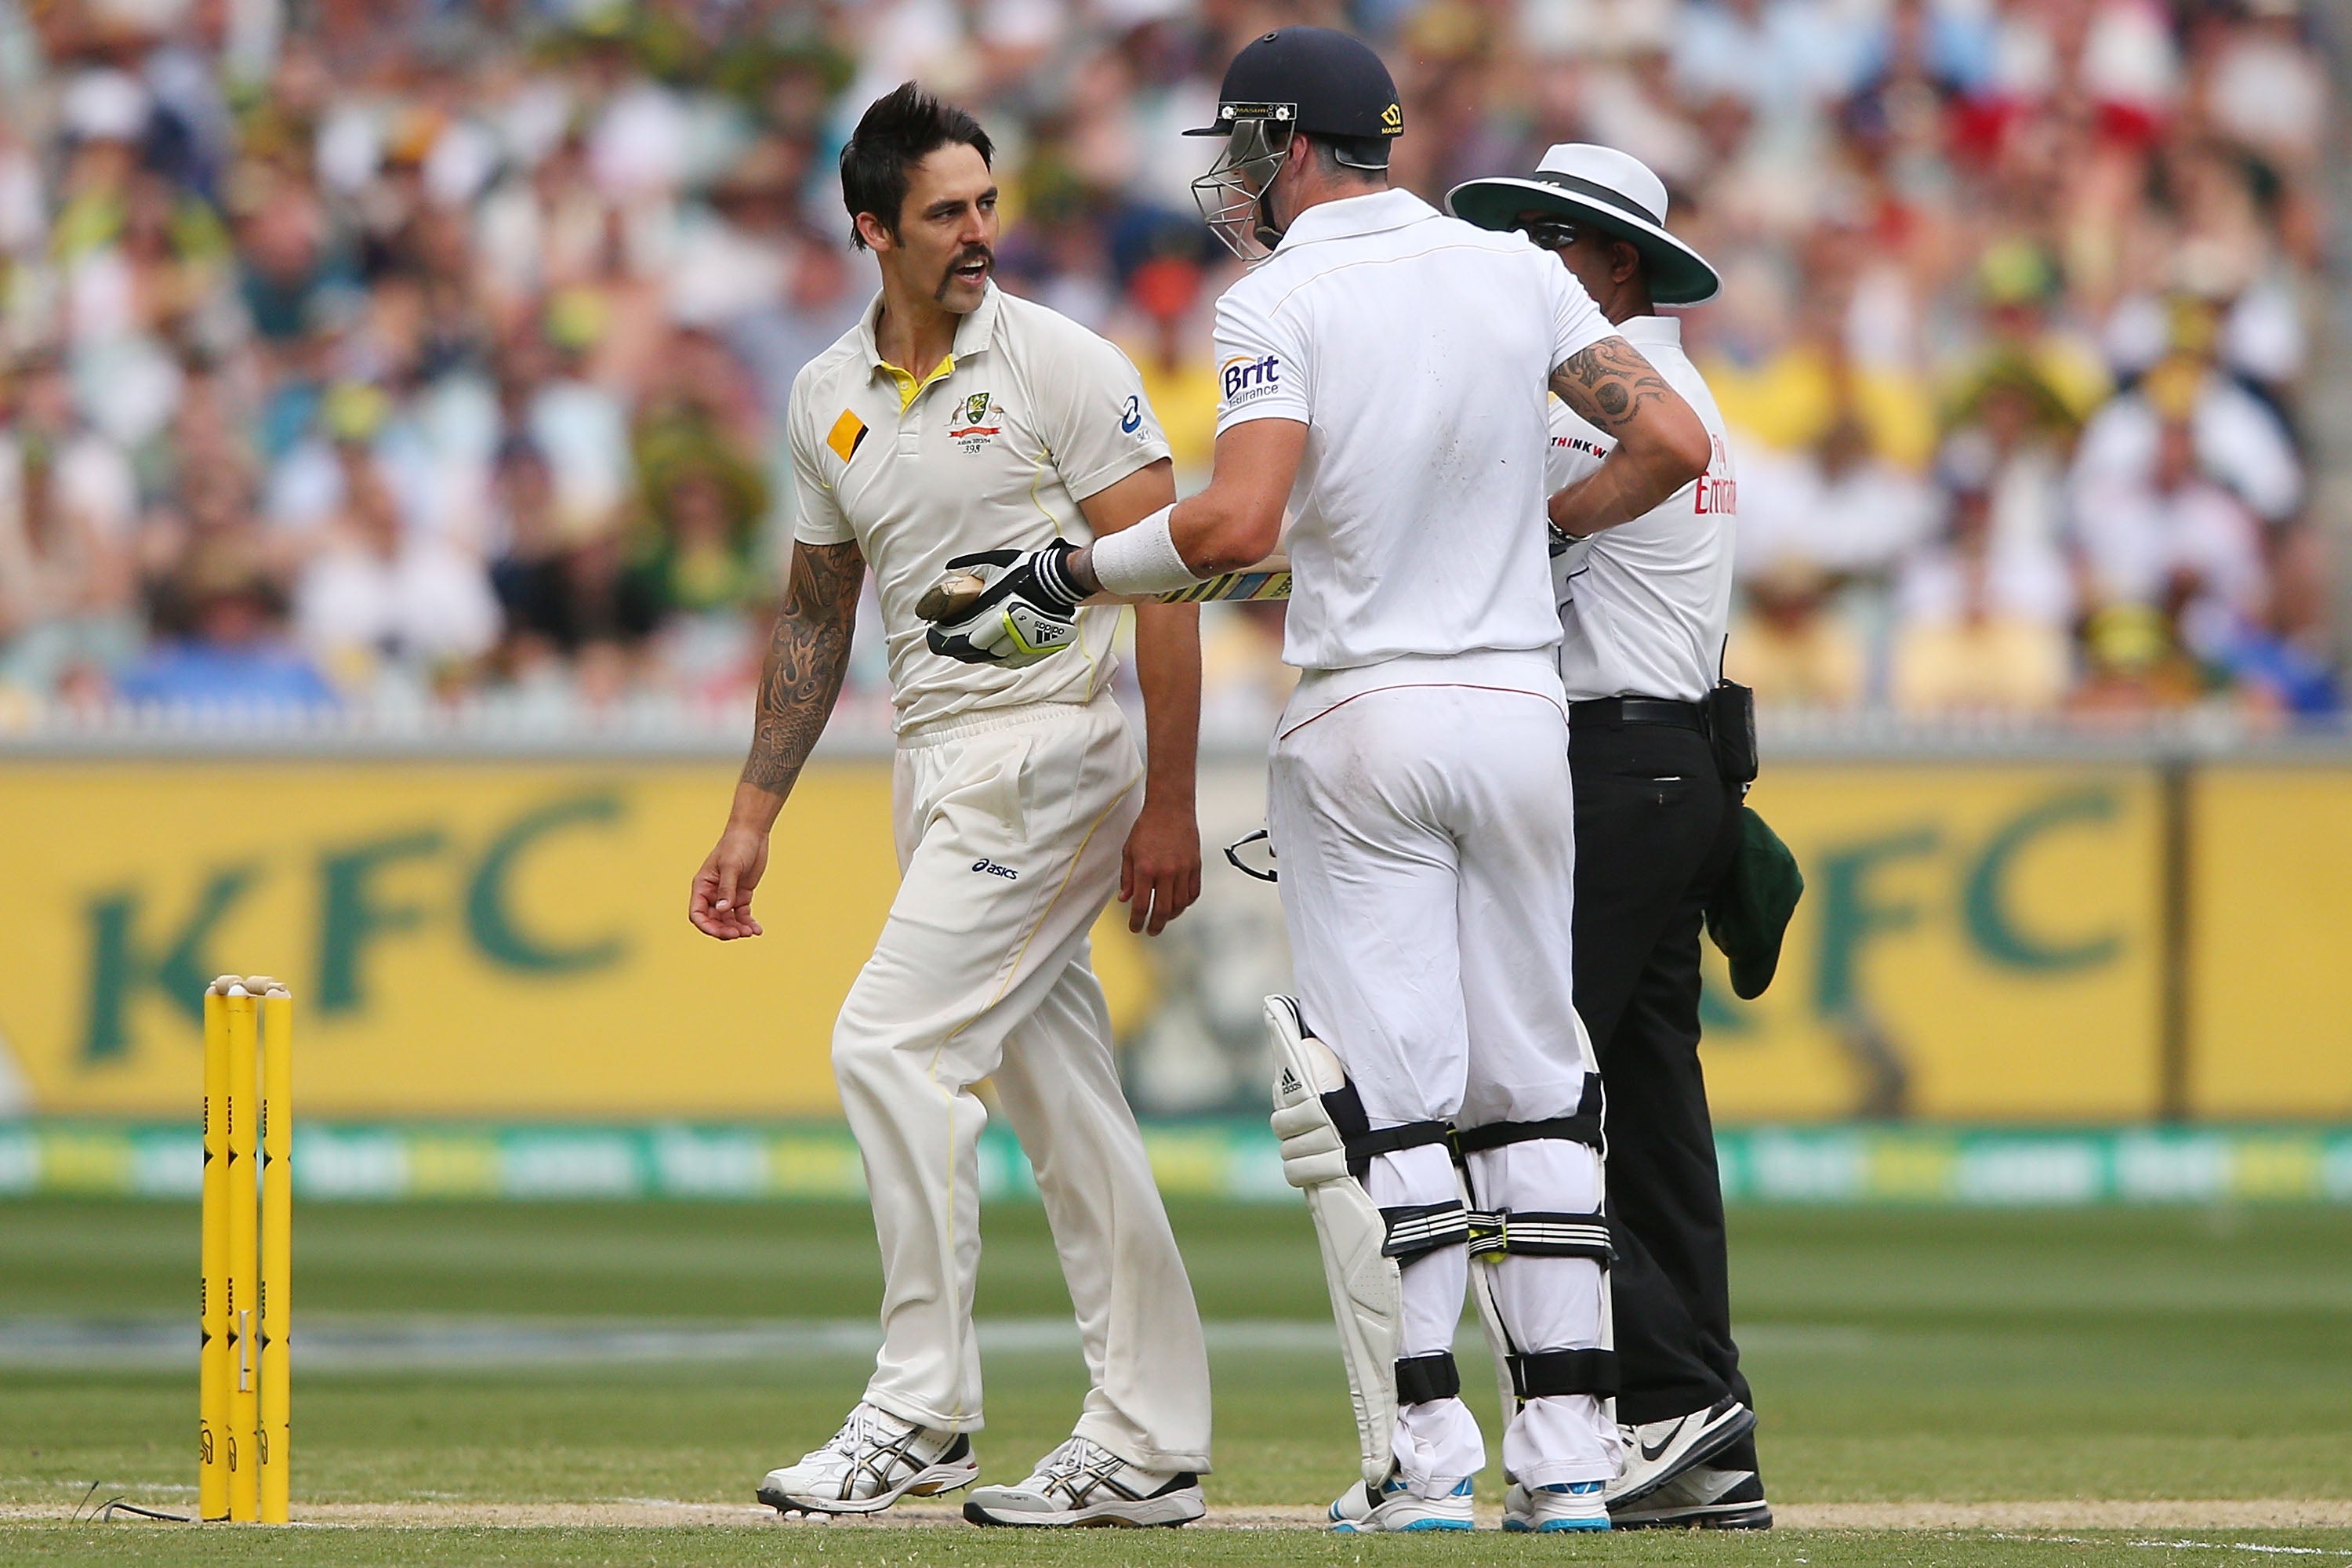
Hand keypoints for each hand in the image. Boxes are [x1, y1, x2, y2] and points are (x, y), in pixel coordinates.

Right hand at [689, 824, 769, 939]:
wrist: (752, 834)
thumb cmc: (736, 845)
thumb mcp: (731, 866)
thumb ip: (727, 889)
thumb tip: (723, 910)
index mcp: (703, 886)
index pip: (697, 914)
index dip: (706, 926)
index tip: (722, 932)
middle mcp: (712, 893)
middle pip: (713, 921)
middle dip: (725, 930)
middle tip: (740, 934)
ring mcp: (727, 895)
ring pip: (728, 920)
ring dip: (738, 929)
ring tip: (751, 932)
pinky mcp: (741, 895)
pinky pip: (742, 914)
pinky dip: (748, 923)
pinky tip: (757, 930)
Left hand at [922, 544, 1084, 666]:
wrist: (1060, 580)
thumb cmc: (1026, 571)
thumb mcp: (995, 563)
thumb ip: (970, 566)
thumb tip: (950, 568)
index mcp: (999, 618)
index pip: (964, 642)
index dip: (945, 643)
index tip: (934, 638)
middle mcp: (1012, 637)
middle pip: (976, 655)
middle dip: (958, 650)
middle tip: (947, 643)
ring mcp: (1027, 646)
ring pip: (995, 660)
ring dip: (980, 654)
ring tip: (971, 645)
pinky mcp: (1038, 650)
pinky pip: (1014, 661)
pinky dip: (1002, 657)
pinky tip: (996, 648)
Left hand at [1120, 799, 1200, 934]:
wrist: (1170, 808)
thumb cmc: (1147, 827)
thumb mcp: (1129, 851)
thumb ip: (1127, 877)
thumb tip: (1125, 899)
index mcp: (1145, 869)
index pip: (1141, 905)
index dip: (1137, 921)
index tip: (1135, 928)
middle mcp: (1165, 872)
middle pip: (1163, 910)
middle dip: (1156, 925)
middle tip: (1151, 930)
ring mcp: (1183, 870)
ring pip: (1180, 905)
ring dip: (1171, 916)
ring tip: (1164, 918)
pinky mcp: (1195, 866)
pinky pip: (1193, 892)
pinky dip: (1186, 902)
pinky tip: (1178, 903)